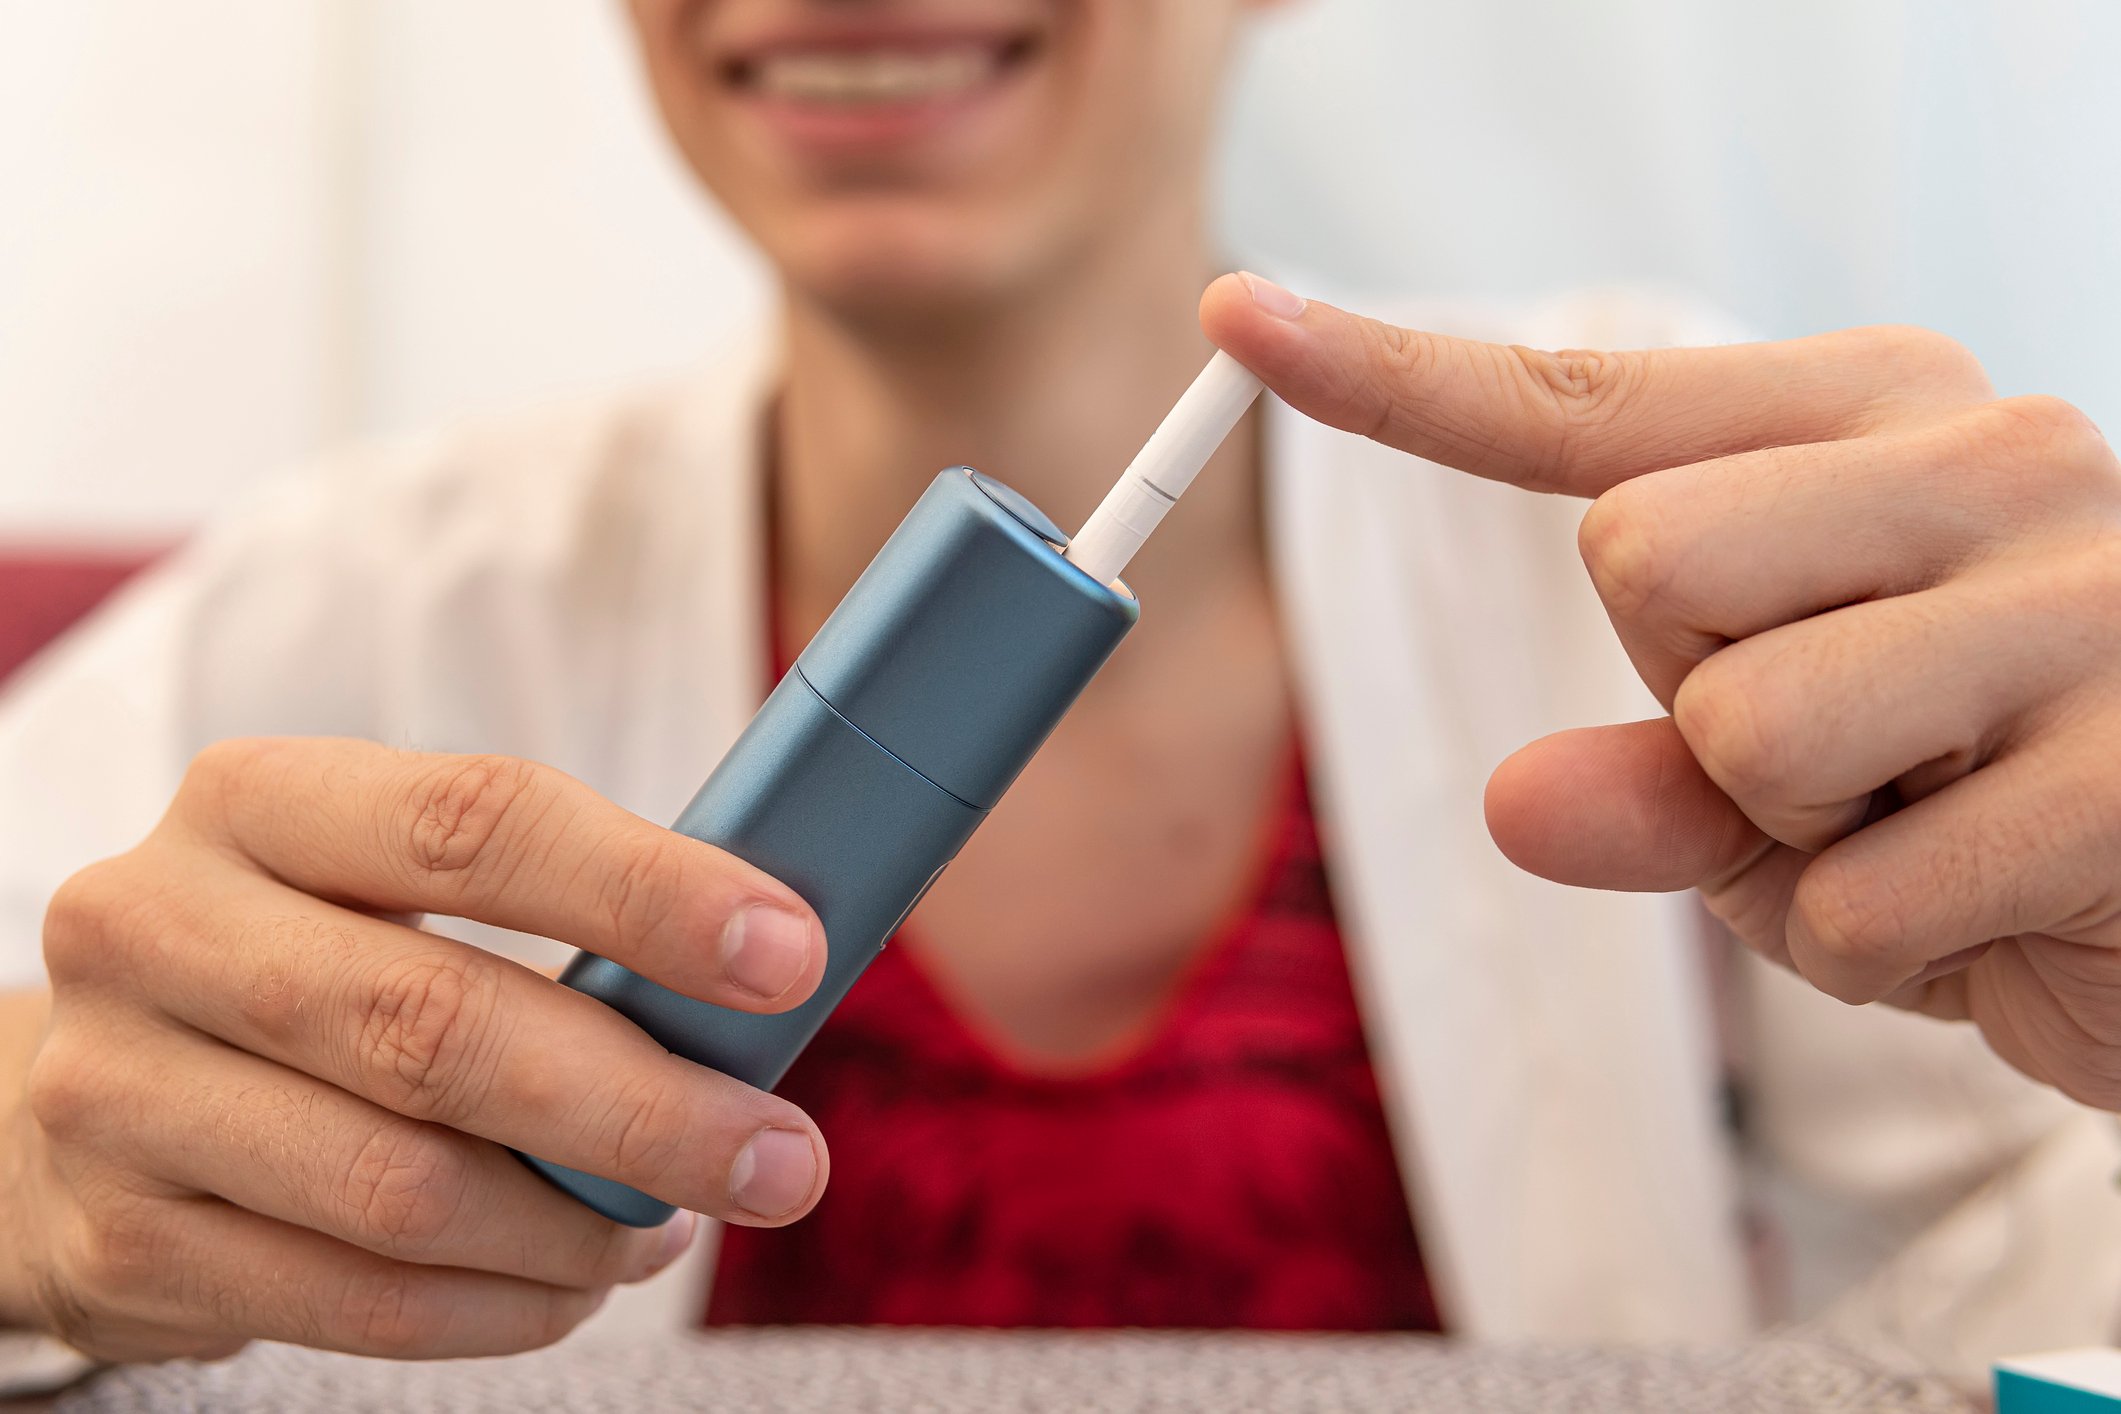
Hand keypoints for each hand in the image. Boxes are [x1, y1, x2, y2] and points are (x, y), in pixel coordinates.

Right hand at [0, 739, 829, 1360]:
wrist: (99, 1082)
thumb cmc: (314, 959)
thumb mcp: (390, 885)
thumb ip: (553, 911)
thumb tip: (768, 979)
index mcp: (258, 801)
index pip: (473, 822)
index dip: (646, 891)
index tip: (790, 956)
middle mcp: (158, 928)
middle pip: (436, 1025)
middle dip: (643, 1105)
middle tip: (783, 1158)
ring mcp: (118, 1093)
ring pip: (402, 1188)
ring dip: (577, 1230)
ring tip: (668, 1228)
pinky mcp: (123, 1239)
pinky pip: (356, 1302)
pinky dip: (503, 1307)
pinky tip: (575, 1285)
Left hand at [1203, 272, 2120, 1108]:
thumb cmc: (1989, 813)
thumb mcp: (1793, 794)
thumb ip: (1647, 779)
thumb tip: (1512, 804)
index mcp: (1877, 422)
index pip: (1590, 408)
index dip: (1395, 378)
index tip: (1237, 318)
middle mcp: (1988, 460)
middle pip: (1641, 560)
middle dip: (1698, 698)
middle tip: (1849, 746)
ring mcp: (2079, 598)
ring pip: (1741, 723)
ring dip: (1795, 837)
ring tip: (1930, 823)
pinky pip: (1850, 902)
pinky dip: (1881, 949)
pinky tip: (2004, 897)